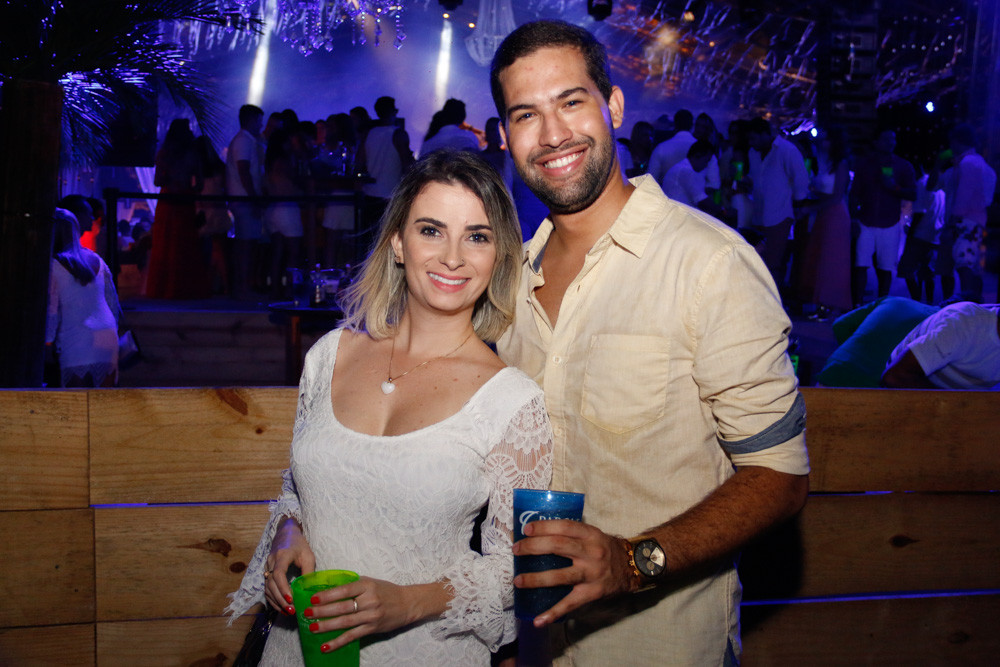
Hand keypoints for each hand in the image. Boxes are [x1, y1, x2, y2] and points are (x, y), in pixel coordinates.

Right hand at [264, 519, 315, 616]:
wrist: (286, 534)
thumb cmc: (299, 545)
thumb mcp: (308, 555)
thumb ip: (308, 572)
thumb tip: (309, 591)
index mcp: (282, 555)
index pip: (278, 573)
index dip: (283, 588)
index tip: (291, 600)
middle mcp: (271, 562)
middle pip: (271, 584)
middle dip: (280, 599)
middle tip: (291, 610)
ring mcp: (266, 567)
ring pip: (267, 588)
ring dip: (276, 602)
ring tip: (288, 612)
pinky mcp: (266, 573)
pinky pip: (267, 589)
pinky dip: (273, 600)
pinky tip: (282, 607)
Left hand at [303, 577, 425, 653]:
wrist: (408, 603)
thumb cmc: (387, 591)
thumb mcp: (371, 582)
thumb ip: (353, 585)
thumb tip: (331, 588)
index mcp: (367, 586)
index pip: (343, 590)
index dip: (327, 595)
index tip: (313, 598)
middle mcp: (369, 600)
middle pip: (342, 607)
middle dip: (322, 611)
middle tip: (307, 613)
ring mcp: (371, 616)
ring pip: (345, 622)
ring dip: (326, 626)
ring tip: (312, 628)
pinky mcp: (372, 628)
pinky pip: (352, 636)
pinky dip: (338, 642)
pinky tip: (326, 646)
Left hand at [512, 520, 633, 626]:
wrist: (634, 567)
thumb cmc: (606, 548)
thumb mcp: (593, 534)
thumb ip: (572, 534)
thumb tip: (540, 533)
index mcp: (590, 535)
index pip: (564, 527)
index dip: (544, 527)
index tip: (526, 529)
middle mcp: (591, 553)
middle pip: (558, 546)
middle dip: (533, 547)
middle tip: (517, 550)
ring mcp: (591, 574)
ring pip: (559, 576)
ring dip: (536, 579)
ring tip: (518, 580)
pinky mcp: (591, 593)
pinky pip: (569, 604)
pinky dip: (552, 613)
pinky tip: (538, 620)